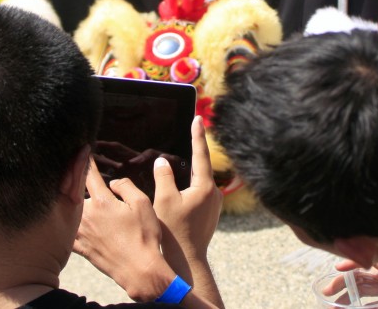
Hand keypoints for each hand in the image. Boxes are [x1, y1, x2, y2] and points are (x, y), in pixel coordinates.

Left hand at [74, 158, 172, 301]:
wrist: (138, 269)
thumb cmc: (144, 235)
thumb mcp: (143, 204)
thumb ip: (125, 186)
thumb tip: (113, 181)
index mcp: (102, 201)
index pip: (89, 174)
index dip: (85, 159)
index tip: (82, 149)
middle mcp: (87, 214)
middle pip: (74, 190)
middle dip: (73, 178)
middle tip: (68, 166)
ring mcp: (81, 232)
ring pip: (70, 210)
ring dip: (68, 199)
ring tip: (64, 189)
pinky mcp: (80, 247)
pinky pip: (68, 231)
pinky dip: (64, 222)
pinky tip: (63, 219)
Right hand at [153, 118, 222, 269]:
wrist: (187, 260)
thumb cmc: (174, 231)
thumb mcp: (164, 200)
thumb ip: (164, 177)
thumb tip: (163, 161)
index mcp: (205, 186)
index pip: (200, 154)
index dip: (197, 135)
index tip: (198, 118)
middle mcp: (214, 193)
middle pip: (202, 166)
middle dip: (194, 151)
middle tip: (192, 130)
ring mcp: (214, 204)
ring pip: (200, 180)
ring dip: (190, 171)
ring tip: (181, 159)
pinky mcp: (211, 213)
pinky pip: (200, 192)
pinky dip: (191, 185)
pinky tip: (181, 187)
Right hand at [334, 259, 377, 308]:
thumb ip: (377, 307)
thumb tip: (347, 307)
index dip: (357, 261)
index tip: (338, 266)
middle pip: (372, 278)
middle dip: (348, 283)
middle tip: (327, 291)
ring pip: (375, 294)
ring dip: (354, 297)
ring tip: (334, 304)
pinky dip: (367, 306)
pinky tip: (350, 308)